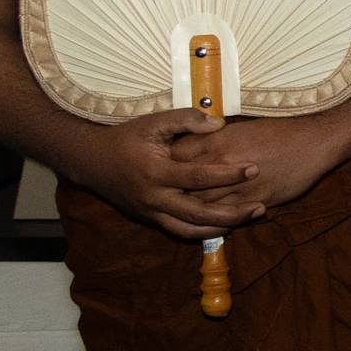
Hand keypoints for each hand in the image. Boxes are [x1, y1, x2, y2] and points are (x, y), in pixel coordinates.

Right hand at [71, 107, 259, 237]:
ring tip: (249, 218)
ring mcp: (150, 212)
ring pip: (189, 230)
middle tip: (260, 207)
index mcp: (155, 172)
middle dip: (231, 212)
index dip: (228, 174)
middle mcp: (153, 197)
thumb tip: (219, 124)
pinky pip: (179, 231)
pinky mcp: (149, 219)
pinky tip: (226, 224)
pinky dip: (203, 231)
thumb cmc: (126, 138)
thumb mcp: (153, 122)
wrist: (91, 161)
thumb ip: (185, 119)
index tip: (254, 168)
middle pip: (198, 213)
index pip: (198, 177)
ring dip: (221, 228)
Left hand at [173, 114, 349, 216]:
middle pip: (184, 184)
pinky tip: (214, 220)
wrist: (314, 141)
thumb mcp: (241, 127)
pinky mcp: (254, 200)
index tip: (166, 169)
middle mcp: (221, 164)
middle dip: (174, 191)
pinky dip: (217, 219)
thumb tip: (196, 146)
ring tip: (187, 211)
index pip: (178, 155)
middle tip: (169, 195)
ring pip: (201, 204)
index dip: (169, 164)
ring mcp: (237, 185)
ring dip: (193, 209)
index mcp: (217, 141)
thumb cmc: (280, 131)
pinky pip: (227, 216)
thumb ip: (215, 138)